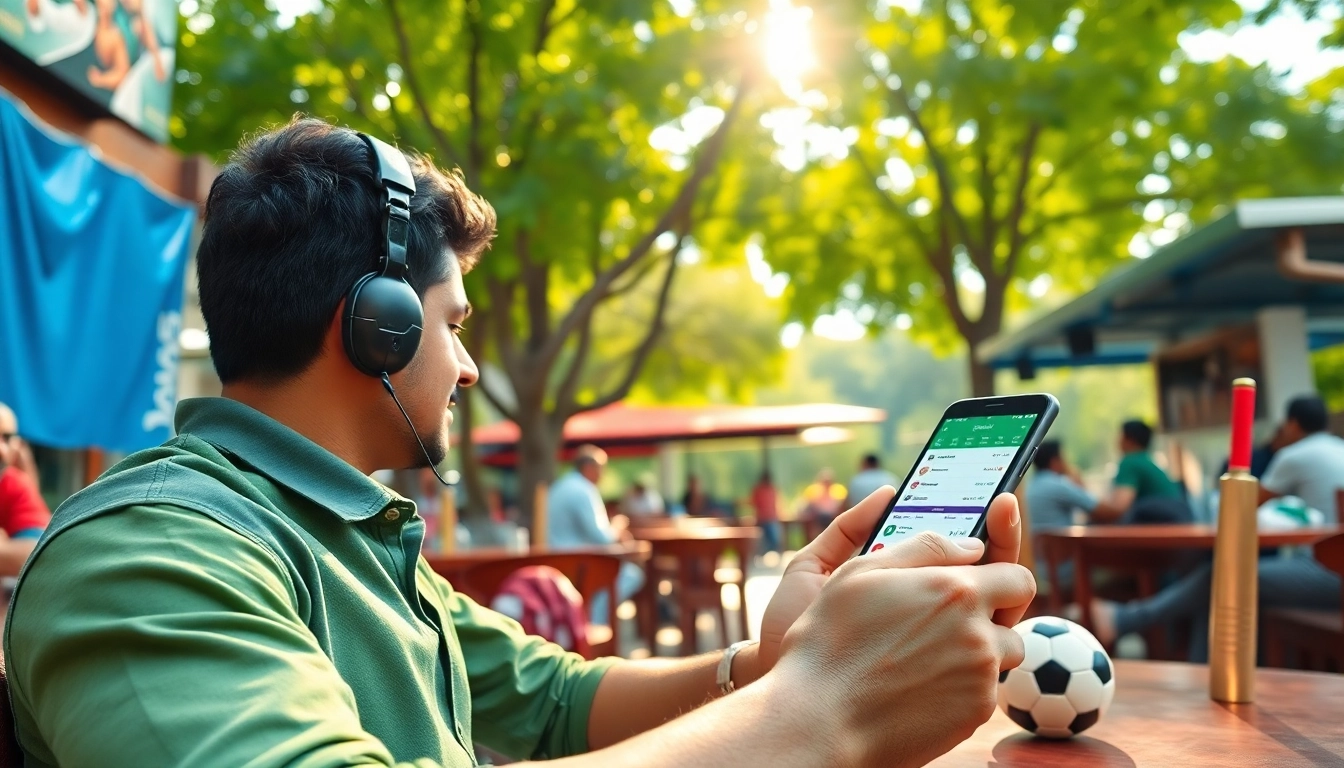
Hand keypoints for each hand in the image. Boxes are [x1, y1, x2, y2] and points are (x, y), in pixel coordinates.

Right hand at [766, 531, 1035, 767]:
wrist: (821, 718)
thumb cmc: (831, 640)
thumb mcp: (862, 571)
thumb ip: (925, 547)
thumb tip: (973, 545)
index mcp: (956, 590)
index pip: (1018, 576)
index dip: (1002, 578)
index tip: (984, 582)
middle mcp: (978, 633)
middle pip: (1013, 620)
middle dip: (991, 618)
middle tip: (949, 622)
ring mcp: (980, 678)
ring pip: (1000, 658)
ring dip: (977, 653)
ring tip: (926, 656)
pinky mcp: (974, 714)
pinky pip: (982, 692)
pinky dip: (961, 686)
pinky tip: (918, 685)